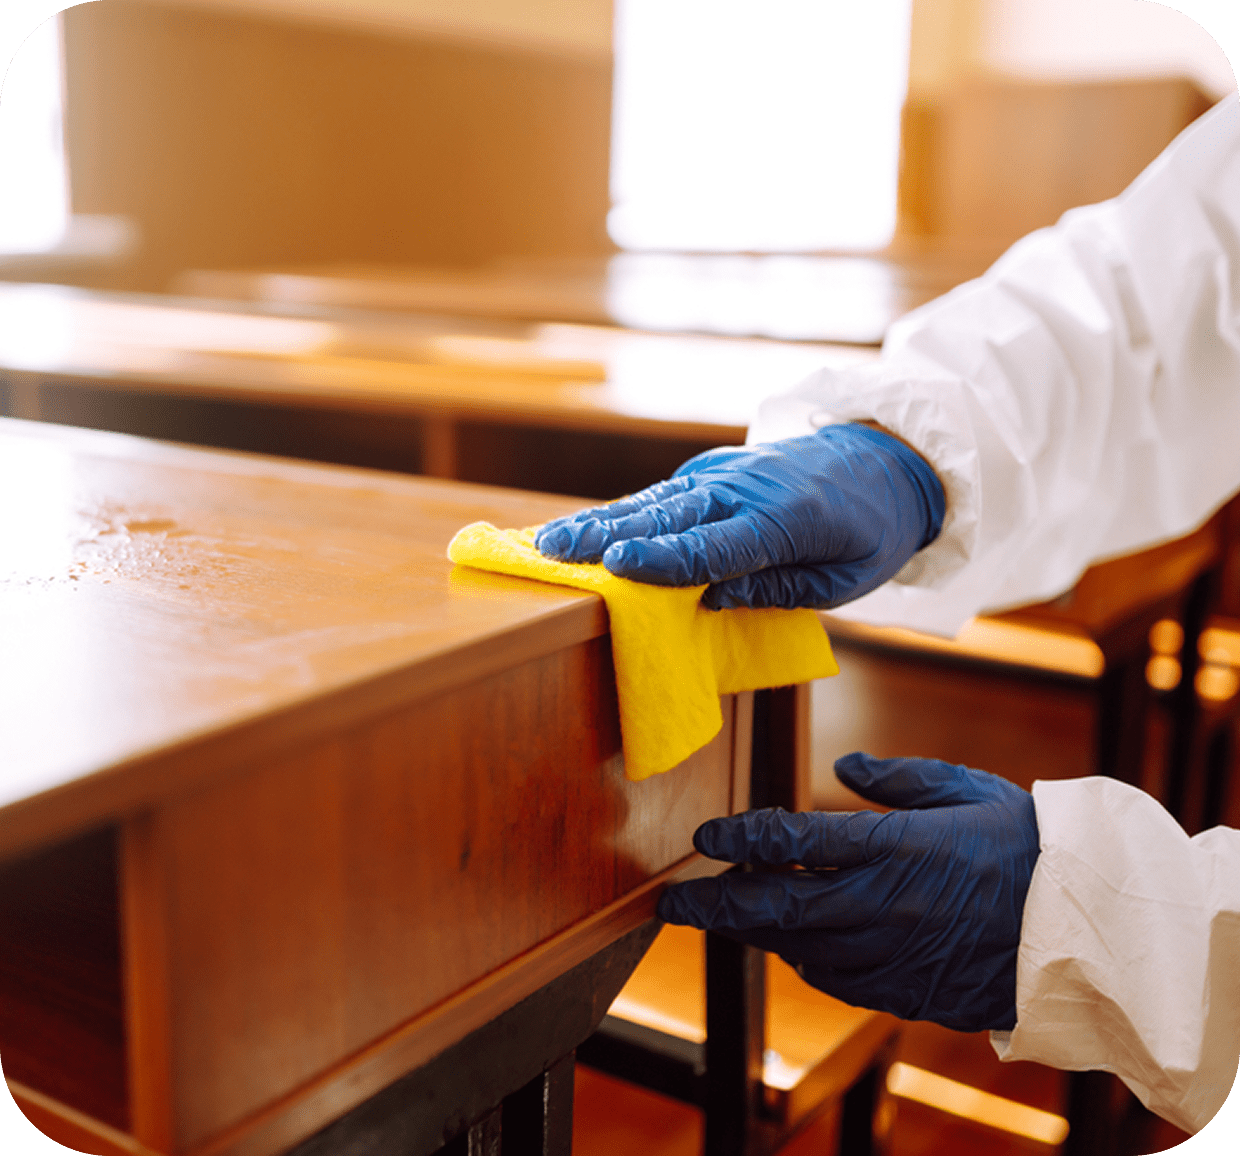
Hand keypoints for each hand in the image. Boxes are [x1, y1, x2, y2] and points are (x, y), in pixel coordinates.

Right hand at [535, 424, 944, 609]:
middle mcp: (746, 488)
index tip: (614, 567)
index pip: (715, 545)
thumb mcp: (843, 579)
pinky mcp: (712, 470)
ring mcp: (725, 472)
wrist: (885, 460)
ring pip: (655, 500)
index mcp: (785, 519)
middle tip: (553, 552)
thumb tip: (710, 597)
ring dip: (600, 520)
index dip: (663, 561)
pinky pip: (662, 495)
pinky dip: (621, 512)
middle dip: (607, 535)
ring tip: (550, 539)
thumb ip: (777, 586)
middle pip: (669, 516)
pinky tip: (584, 528)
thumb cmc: (868, 532)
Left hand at [656, 753, 1039, 1031]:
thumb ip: (895, 779)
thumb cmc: (1024, 843)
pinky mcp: (908, 989)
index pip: (793, 840)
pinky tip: (796, 944)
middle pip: (776, 906)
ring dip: (759, 932)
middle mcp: (882, 903)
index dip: (742, 839)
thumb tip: (846, 764)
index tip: (706, 838)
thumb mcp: (959, 789)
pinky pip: (838, 981)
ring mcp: (893, 953)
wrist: (1085, 924)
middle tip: (674, 907)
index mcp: (892, 846)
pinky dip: (807, 960)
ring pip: (799, 947)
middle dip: (716, 907)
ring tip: (730, 916)